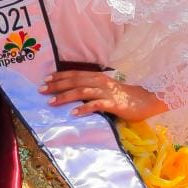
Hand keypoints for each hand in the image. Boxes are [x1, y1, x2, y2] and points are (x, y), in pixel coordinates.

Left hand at [39, 70, 168, 122]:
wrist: (146, 100)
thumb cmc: (124, 96)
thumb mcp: (106, 88)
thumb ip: (92, 88)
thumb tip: (74, 92)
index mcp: (98, 77)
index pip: (75, 74)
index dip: (59, 76)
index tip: (45, 79)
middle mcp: (100, 82)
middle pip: (74, 81)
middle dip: (56, 85)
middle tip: (41, 89)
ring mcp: (106, 92)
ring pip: (82, 92)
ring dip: (65, 96)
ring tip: (51, 102)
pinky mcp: (113, 103)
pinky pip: (96, 105)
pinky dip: (84, 108)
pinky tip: (73, 113)